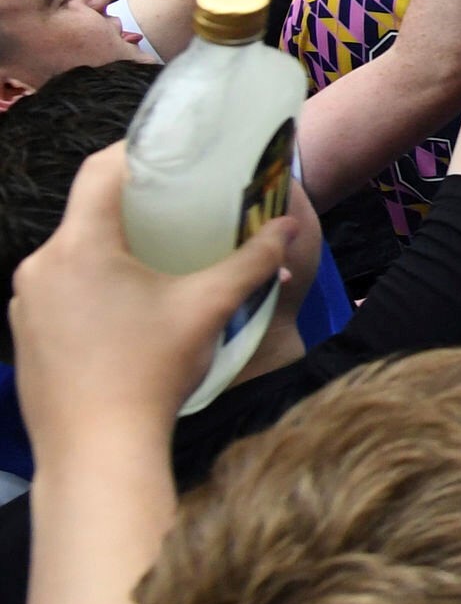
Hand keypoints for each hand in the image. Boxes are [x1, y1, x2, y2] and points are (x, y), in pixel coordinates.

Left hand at [9, 143, 292, 450]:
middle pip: (85, 214)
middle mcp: (40, 265)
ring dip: (108, 252)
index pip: (100, 171)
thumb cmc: (151, 370)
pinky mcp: (22, 335)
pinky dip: (88, 288)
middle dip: (131, 209)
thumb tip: (290, 226)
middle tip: (175, 214)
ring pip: (69, 255)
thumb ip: (251, 261)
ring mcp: (24, 302)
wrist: (95, 450)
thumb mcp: (209, 308)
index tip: (170, 155)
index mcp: (80, 246)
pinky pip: (56, 292)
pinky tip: (122, 314)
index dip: (136, 152)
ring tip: (153, 267)